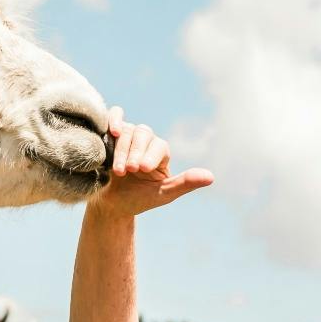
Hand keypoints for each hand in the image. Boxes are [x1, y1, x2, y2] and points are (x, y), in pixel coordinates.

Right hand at [91, 107, 213, 216]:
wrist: (112, 205)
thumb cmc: (139, 200)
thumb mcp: (163, 194)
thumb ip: (185, 183)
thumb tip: (211, 177)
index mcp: (160, 154)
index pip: (160, 145)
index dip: (151, 155)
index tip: (143, 169)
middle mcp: (145, 142)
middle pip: (144, 134)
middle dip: (135, 152)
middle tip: (129, 170)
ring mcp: (127, 137)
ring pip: (128, 131)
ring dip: (122, 150)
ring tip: (118, 171)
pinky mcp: (109, 135)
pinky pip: (114, 116)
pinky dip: (113, 119)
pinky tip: (113, 132)